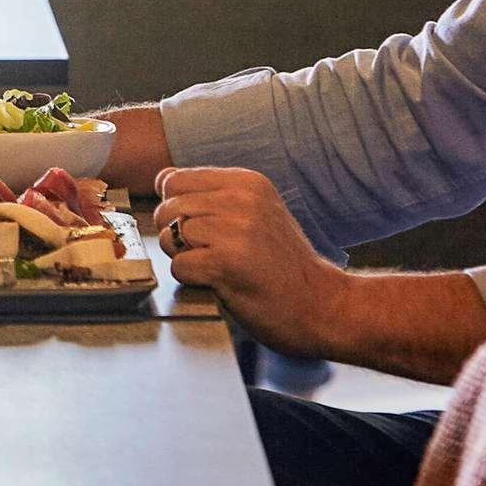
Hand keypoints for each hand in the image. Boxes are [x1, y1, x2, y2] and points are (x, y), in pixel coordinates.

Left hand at [151, 166, 351, 355]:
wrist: (323, 306)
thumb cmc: (284, 265)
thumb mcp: (257, 212)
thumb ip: (213, 195)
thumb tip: (162, 180)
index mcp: (246, 182)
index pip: (173, 179)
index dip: (175, 207)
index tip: (199, 227)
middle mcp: (240, 199)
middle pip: (167, 208)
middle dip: (175, 235)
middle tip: (208, 253)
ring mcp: (235, 230)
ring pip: (169, 236)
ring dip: (185, 258)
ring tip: (218, 267)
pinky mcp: (227, 263)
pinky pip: (179, 266)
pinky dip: (192, 280)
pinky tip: (221, 282)